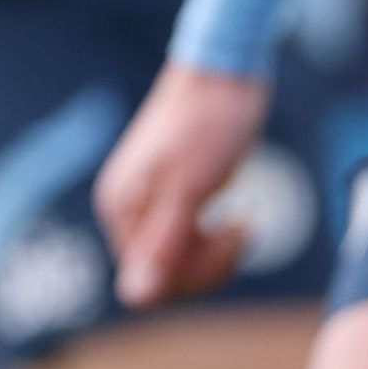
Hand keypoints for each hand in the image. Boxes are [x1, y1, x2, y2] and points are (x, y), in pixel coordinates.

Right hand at [94, 61, 273, 307]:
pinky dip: (217, 235)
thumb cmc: (209, 123)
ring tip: (246, 223)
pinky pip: (191, 235)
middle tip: (246, 228)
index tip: (233, 236)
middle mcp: (129, 208)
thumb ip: (162, 245)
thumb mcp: (189, 189)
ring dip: (216, 251)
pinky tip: (240, 216)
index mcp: (121, 209)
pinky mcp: (177, 190)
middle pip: (165, 272)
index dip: (197, 273)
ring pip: (181, 256)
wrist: (227, 69)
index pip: (151, 280)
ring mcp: (152, 199)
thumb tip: (134, 299)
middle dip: (210, 262)